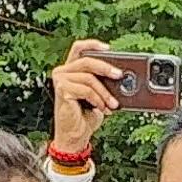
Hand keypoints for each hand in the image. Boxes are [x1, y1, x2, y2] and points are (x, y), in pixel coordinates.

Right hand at [50, 38, 126, 159]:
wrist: (75, 136)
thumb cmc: (86, 116)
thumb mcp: (99, 95)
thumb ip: (104, 82)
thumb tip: (120, 74)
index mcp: (71, 69)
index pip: (79, 48)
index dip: (93, 44)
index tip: (109, 48)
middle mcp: (62, 72)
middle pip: (87, 60)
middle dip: (106, 67)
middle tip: (119, 75)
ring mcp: (60, 80)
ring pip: (89, 78)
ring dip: (105, 92)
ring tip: (113, 104)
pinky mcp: (62, 90)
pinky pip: (86, 90)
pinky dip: (98, 99)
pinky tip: (102, 108)